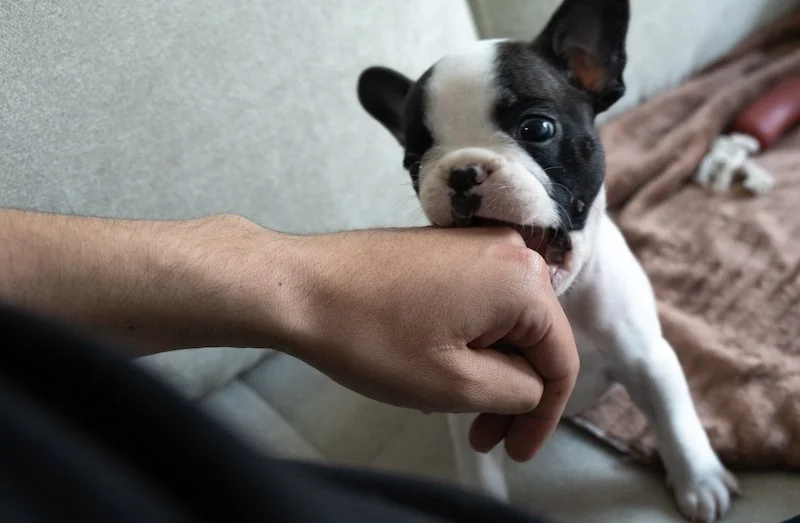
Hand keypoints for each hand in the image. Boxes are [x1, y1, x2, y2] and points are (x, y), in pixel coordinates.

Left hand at [278, 226, 578, 461]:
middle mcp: (508, 250)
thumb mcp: (457, 384)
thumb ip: (518, 391)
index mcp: (523, 279)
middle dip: (511, 396)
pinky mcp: (446, 250)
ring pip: (502, 325)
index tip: (516, 453)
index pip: (559, 361)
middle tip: (483, 439)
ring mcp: (474, 245)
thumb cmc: (372, 337)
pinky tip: (439, 372)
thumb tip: (532, 385)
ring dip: (487, 372)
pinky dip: (468, 344)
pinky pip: (476, 304)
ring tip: (454, 410)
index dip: (544, 418)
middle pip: (532, 340)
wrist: (300, 287)